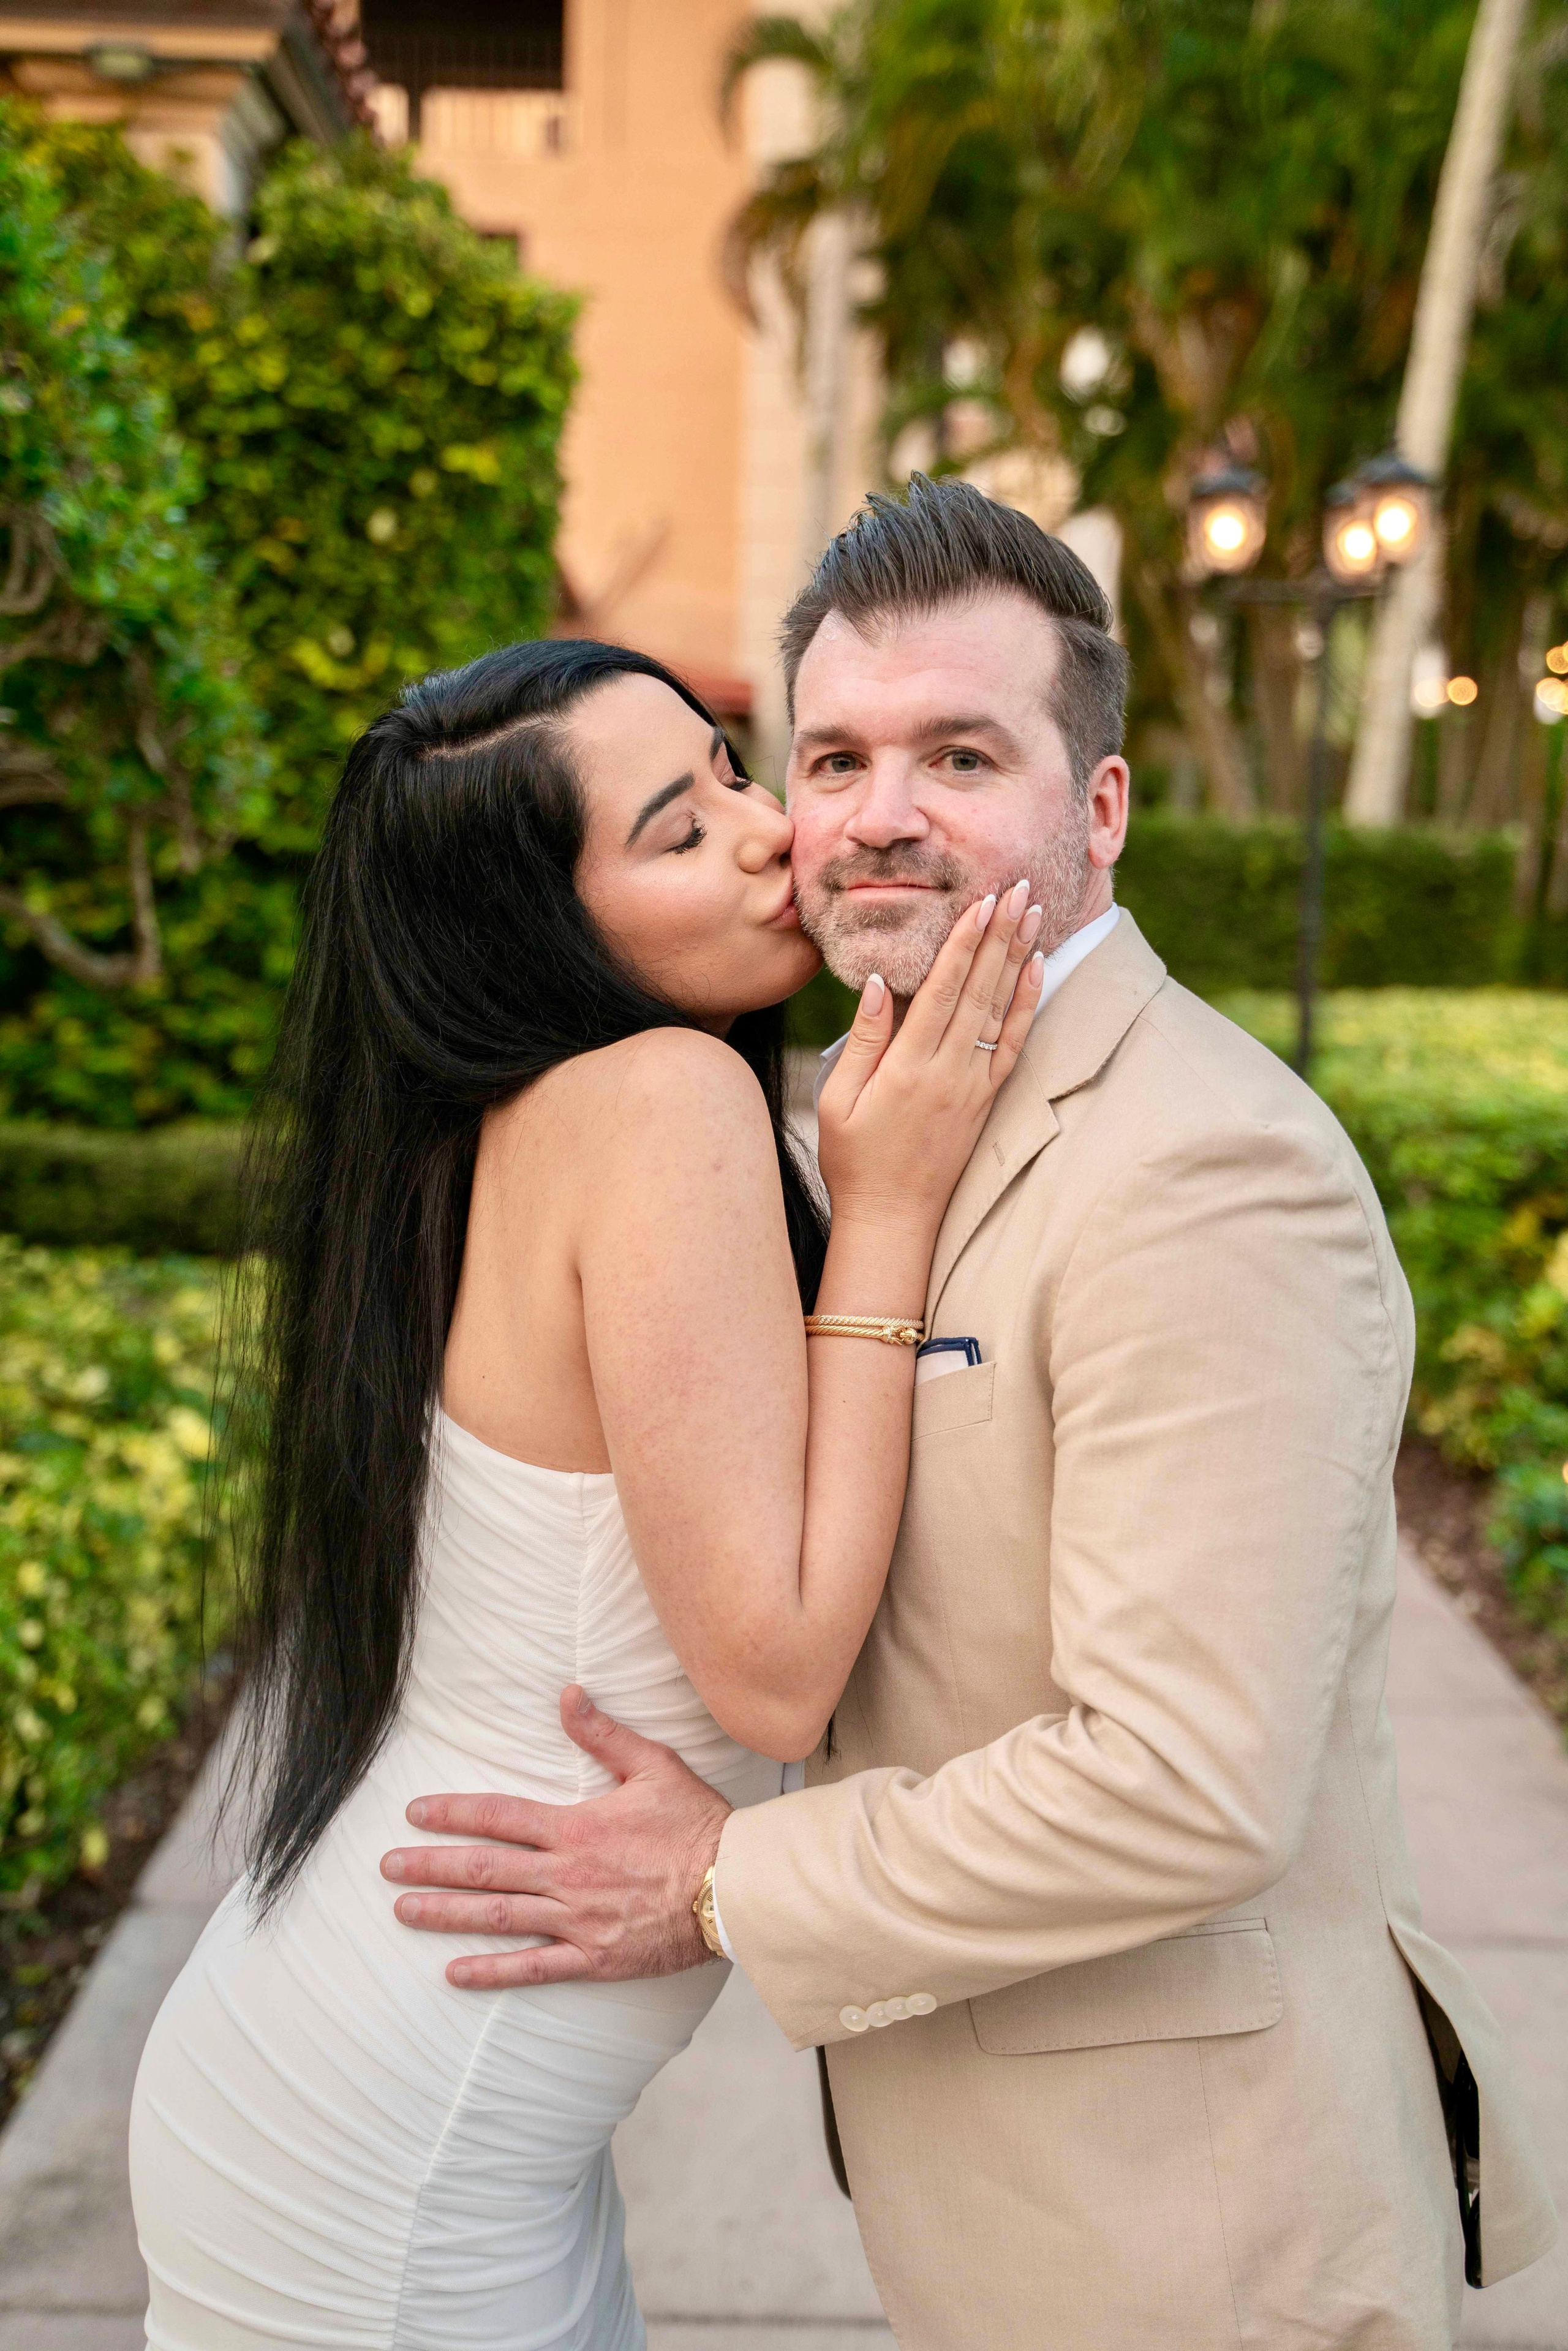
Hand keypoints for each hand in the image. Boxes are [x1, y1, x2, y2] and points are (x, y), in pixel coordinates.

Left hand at [380, 1686, 731, 1989]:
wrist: (734, 1887)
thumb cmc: (697, 1824)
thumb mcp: (654, 1765)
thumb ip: (604, 1734)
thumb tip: (567, 1695)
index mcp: (575, 1827)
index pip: (498, 1816)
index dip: (453, 1813)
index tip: (415, 1812)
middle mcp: (565, 1875)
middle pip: (484, 1869)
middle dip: (430, 1865)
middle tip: (386, 1866)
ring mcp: (575, 1920)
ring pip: (497, 1917)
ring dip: (446, 1913)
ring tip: (403, 1910)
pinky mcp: (594, 1957)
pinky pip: (533, 1968)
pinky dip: (492, 1972)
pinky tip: (455, 1973)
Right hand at [816, 880, 1043, 1231]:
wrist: (894, 1219)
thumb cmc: (855, 1160)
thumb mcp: (840, 1100)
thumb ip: (864, 1040)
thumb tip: (878, 982)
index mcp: (909, 1068)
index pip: (943, 990)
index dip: (965, 942)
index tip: (982, 901)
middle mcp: (950, 1072)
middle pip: (981, 989)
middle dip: (1000, 934)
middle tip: (1020, 887)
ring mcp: (974, 1086)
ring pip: (1002, 1008)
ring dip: (1019, 957)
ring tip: (1034, 912)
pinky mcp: (987, 1099)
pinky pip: (1014, 1043)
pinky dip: (1028, 1004)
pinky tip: (1036, 970)